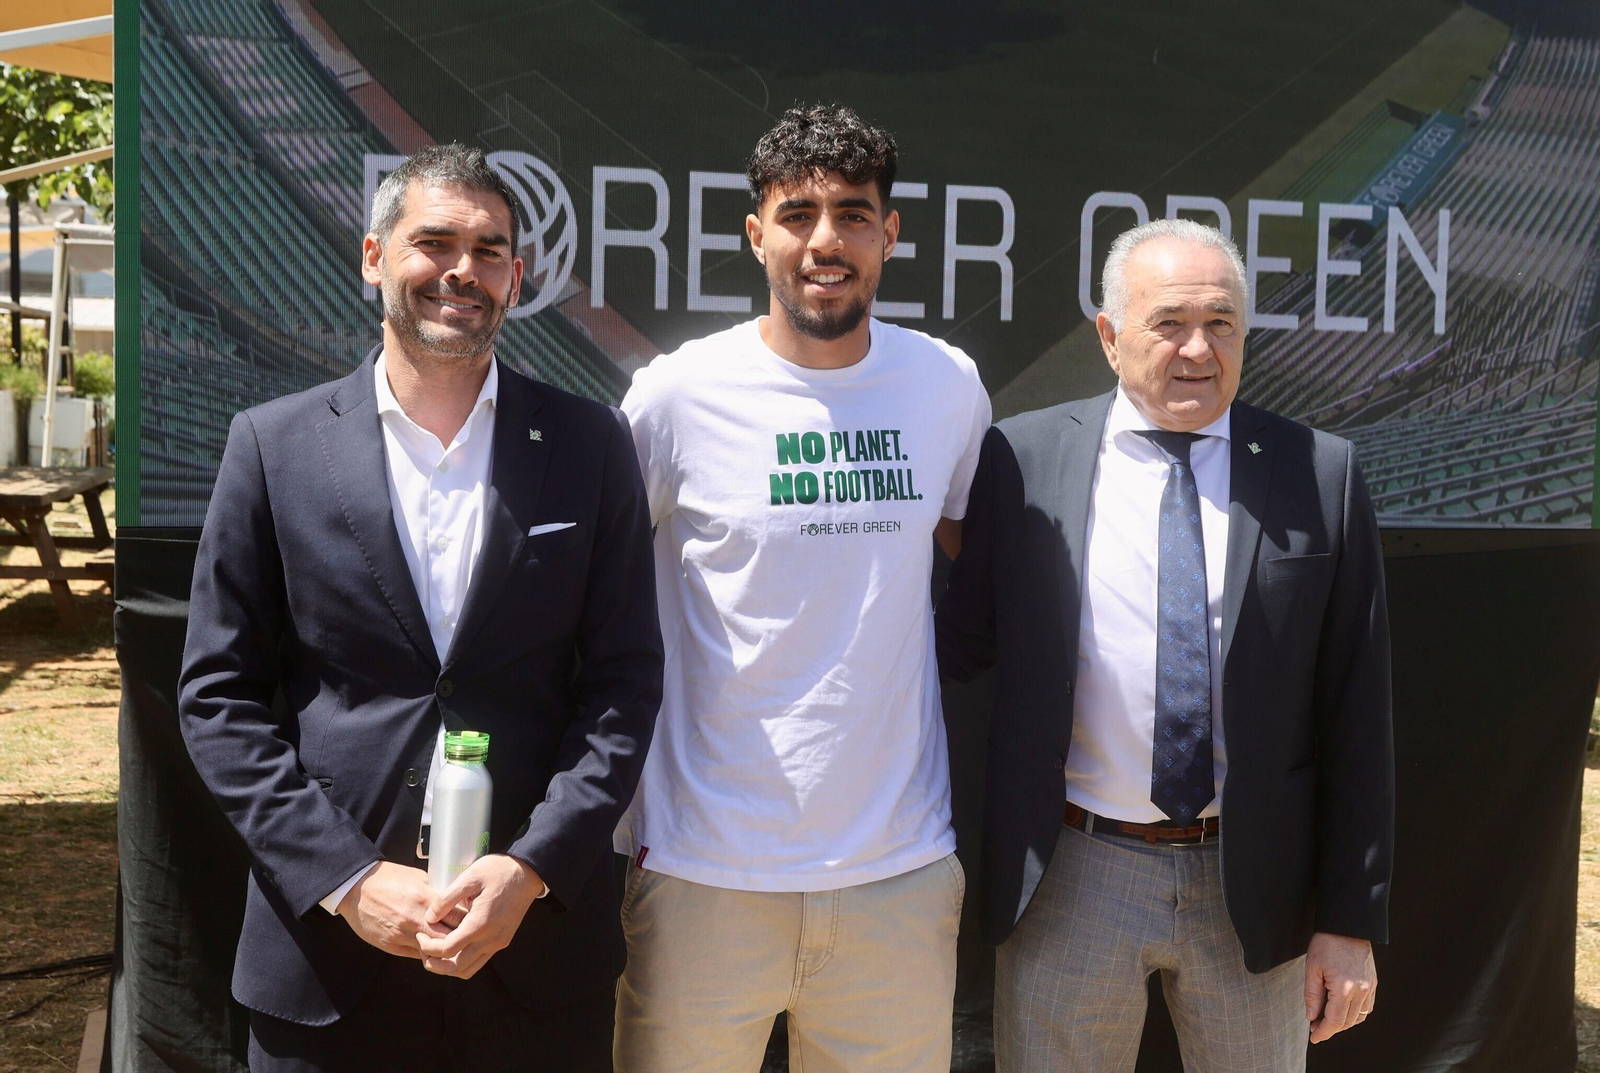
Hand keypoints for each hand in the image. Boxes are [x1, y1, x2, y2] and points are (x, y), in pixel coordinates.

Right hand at [335, 861, 458, 957]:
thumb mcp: (416, 878)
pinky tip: (432, 948)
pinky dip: (426, 952)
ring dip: (443, 950)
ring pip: (433, 951)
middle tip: (468, 937)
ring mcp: (401, 935)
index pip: (458, 917)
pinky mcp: (390, 946)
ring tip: (452, 945)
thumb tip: (455, 898)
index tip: (475, 921)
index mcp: (424, 899)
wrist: (355, 888)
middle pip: (448, 938)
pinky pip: (415, 955)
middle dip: (460, 939)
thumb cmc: (387, 878)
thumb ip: (435, 890)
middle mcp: (414, 920)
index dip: (468, 921)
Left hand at [415, 855, 544, 979]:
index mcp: (480, 924)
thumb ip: (446, 899)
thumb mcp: (469, 877)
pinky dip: (462, 962)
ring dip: (448, 967)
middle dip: (434, 963)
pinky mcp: (502, 941)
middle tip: (423, 950)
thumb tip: (429, 918)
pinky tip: (454, 947)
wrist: (527, 872)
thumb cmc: (498, 871)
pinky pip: (479, 961)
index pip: (447, 949)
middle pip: (456, 967)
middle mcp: (490, 939)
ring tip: (435, 952)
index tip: (420, 934)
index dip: (428, 946)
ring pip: (468, 970)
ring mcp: (498, 942)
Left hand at [1304, 932, 1376, 1042]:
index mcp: (1344, 988)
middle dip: (1331, 1029)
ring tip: (1326, 1020)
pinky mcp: (1373, 983)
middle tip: (1316, 1028)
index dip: (1324, 1032)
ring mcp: (1370, 987)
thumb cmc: (1326, 944)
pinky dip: (1354, 1014)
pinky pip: (1366, 1007)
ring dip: (1343, 1023)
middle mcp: (1361, 991)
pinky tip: (1342, 1011)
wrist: (1348, 926)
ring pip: (1358, 1017)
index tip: (1313, 1037)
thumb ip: (1312, 995)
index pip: (1335, 1020)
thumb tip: (1311, 1017)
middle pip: (1347, 1022)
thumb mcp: (1312, 968)